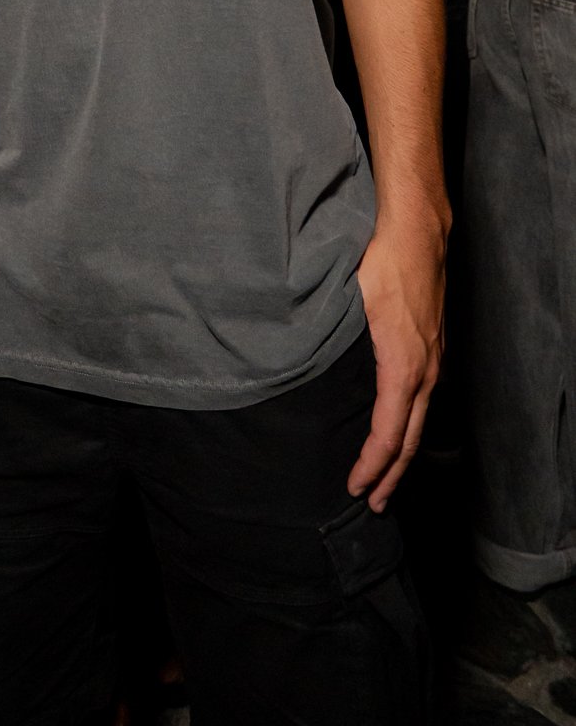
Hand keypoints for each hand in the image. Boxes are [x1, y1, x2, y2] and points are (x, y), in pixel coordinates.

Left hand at [347, 214, 445, 511]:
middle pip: (410, 438)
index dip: (373, 465)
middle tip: (374, 503)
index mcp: (403, 365)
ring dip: (402, 454)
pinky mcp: (435, 346)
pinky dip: (410, 426)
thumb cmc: (382, 259)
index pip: (389, 432)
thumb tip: (297, 354)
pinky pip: (423, 399)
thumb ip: (331, 333)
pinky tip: (399, 429)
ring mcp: (435, 358)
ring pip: (420, 420)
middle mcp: (426, 369)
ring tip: (387, 479)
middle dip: (392, 476)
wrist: (420, 229)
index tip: (356, 487)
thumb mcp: (350, 298)